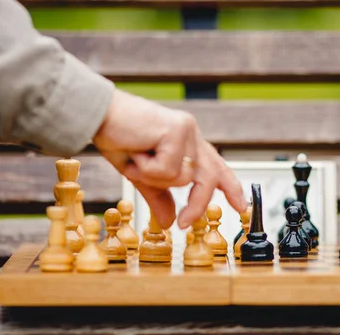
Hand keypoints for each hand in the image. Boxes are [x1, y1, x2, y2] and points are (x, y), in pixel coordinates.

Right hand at [93, 89, 246, 228]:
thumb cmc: (118, 139)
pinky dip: (148, 169)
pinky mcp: (178, 130)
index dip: (230, 187)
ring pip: (185, 178)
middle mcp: (192, 135)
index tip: (241, 206)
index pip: (216, 167)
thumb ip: (159, 196)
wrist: (98, 117)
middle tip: (183, 223)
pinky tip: (136, 152)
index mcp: (188, 144)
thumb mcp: (142, 176)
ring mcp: (187, 131)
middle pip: (208, 179)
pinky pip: (169, 169)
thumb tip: (168, 221)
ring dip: (155, 178)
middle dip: (197, 204)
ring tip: (137, 161)